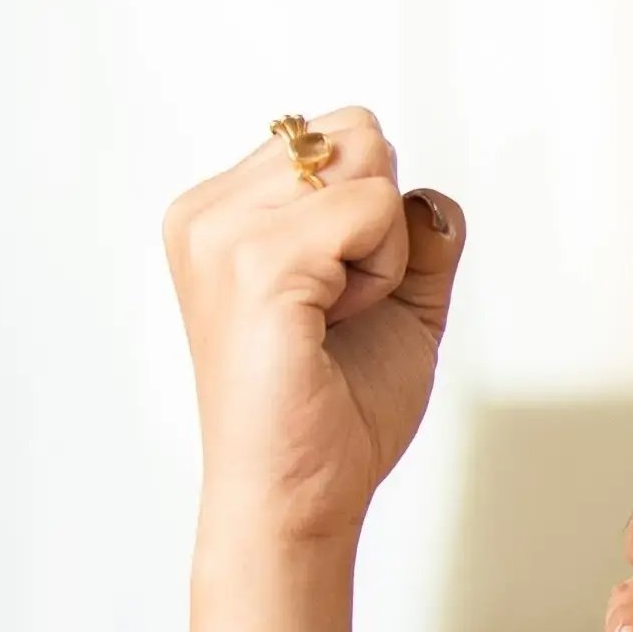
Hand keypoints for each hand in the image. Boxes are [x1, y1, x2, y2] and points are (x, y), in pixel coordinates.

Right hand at [163, 108, 465, 563]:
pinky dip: (383, 272)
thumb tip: (426, 194)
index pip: (340, 134)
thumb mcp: (396, 298)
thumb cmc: (334, 411)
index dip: (373, 213)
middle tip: (339, 308)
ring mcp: (222, 233)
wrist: (298, 497)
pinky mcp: (256, 262)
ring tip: (333, 318)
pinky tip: (335, 325)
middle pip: (358, 134)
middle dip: (382, 222)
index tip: (334, 294)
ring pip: (369, 165)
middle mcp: (206, 212)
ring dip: (383, 250)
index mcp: (217, 211)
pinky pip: (376, 208)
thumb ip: (416, 231)